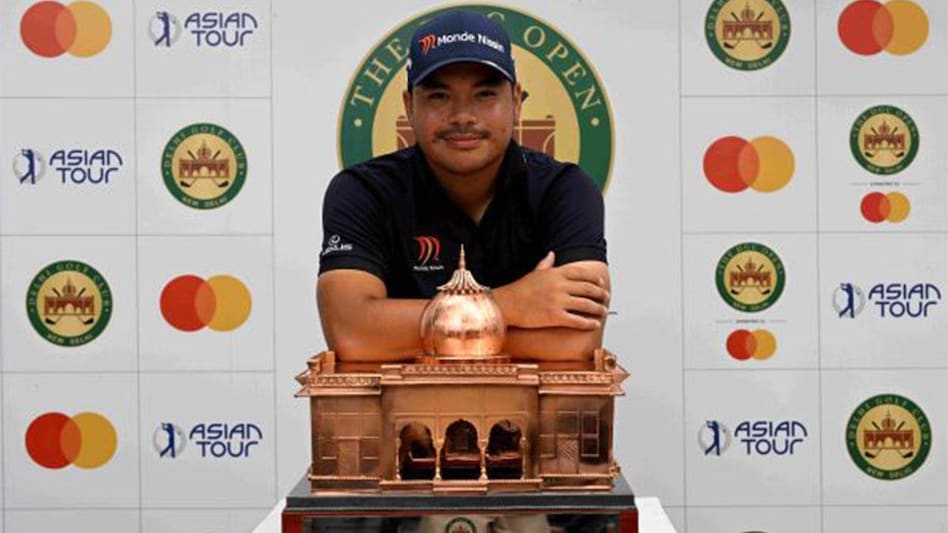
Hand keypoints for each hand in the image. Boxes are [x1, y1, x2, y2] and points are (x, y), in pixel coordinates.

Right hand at [494, 252, 609, 329]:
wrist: (506, 304)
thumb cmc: (519, 290)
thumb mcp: (534, 273)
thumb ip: (546, 264)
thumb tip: (551, 254)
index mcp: (556, 273)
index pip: (582, 273)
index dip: (595, 278)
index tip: (601, 283)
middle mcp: (559, 286)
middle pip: (588, 288)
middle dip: (601, 294)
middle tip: (606, 298)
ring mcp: (557, 301)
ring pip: (586, 305)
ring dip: (598, 309)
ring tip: (603, 311)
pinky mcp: (554, 317)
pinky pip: (577, 320)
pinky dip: (588, 323)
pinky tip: (594, 323)